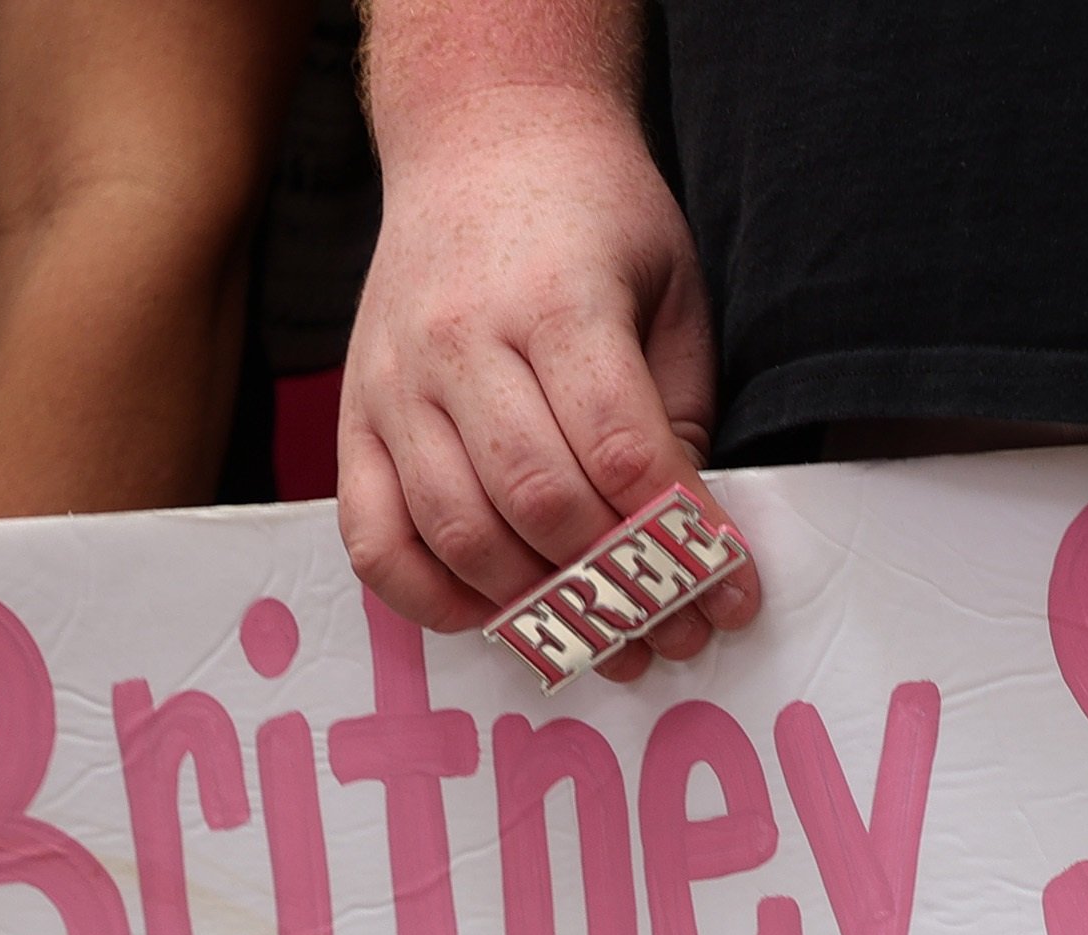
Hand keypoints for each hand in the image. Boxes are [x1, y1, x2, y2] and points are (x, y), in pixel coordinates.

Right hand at [337, 74, 755, 679]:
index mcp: (557, 300)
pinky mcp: (356, 413)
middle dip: (621, 589)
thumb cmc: (596, 219)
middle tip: (679, 633)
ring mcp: (397, 381)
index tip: (731, 594)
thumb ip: (676, 414)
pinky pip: (374, 537)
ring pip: (460, 532)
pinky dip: (432, 598)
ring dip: (543, 609)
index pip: (620, 451)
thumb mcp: (672, 293)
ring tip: (609, 642)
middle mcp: (461, 341)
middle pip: (540, 503)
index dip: (681, 541)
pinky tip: (497, 616)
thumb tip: (684, 543)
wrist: (484, 139)